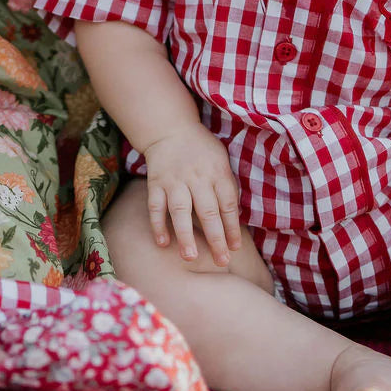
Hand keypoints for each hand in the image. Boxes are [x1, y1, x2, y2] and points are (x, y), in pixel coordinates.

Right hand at [143, 123, 240, 266]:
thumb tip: (233, 221)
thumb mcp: (222, 161)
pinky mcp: (156, 182)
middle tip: (221, 262)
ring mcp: (175, 180)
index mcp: (217, 172)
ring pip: (180, 210)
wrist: (171, 129)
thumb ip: (227, 187)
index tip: (234, 248)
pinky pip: (156, 206)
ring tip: (190, 257)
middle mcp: (197, 177)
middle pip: (208, 211)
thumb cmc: (202, 149)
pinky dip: (158, 224)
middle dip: (215, 238)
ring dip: (185, 235)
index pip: (228, 204)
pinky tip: (162, 243)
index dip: (232, 228)